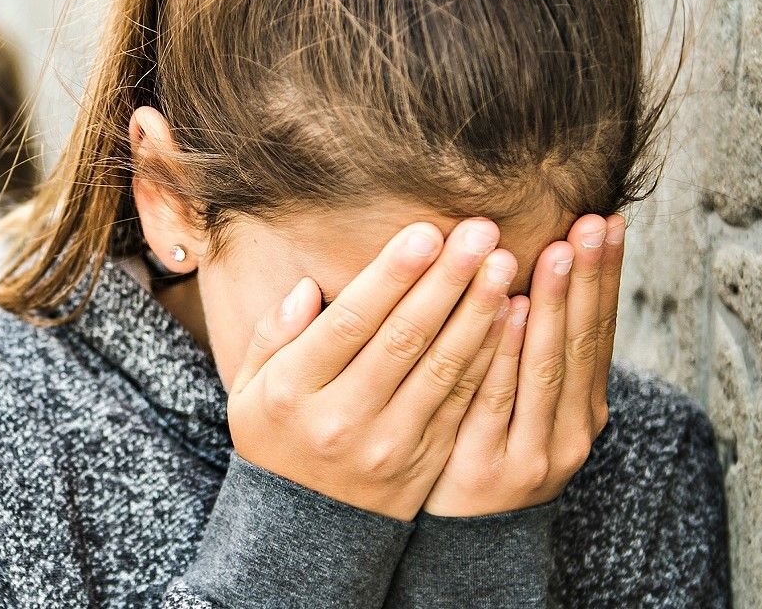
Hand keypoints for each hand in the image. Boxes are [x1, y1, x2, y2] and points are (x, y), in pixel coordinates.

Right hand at [227, 218, 517, 519]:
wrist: (304, 530)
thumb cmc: (277, 437)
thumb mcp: (250, 388)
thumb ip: (274, 335)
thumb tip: (309, 288)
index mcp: (293, 391)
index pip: (351, 322)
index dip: (392, 276)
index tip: (427, 232)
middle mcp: (342, 418)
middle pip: (404, 339)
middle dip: (446, 280)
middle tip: (481, 232)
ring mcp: (388, 445)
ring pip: (442, 369)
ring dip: (478, 312)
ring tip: (504, 264)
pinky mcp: (425, 461)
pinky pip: (463, 402)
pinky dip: (490, 358)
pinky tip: (511, 318)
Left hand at [423, 214, 624, 516]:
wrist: (463, 538)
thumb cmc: (487, 449)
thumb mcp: (523, 403)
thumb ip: (533, 348)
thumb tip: (541, 262)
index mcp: (585, 408)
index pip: (600, 330)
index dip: (606, 276)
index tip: (608, 221)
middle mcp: (573, 429)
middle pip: (583, 342)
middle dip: (589, 279)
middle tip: (591, 223)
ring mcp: (536, 451)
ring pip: (548, 367)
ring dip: (556, 306)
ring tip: (559, 251)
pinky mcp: (492, 468)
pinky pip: (499, 397)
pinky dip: (508, 353)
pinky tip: (513, 310)